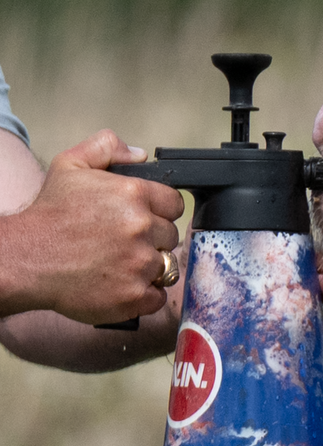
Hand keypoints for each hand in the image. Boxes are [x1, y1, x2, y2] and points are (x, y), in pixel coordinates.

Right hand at [0, 131, 185, 324]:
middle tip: (121, 242)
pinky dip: (142, 294)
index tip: (141, 219)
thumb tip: (140, 155)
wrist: (25, 257)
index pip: (174, 204)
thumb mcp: (70, 165)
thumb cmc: (48, 215)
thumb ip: (106, 149)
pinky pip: (157, 296)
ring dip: (148, 267)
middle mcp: (140, 227)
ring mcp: (140, 263)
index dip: (159, 212)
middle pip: (171, 236)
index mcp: (132, 194)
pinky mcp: (134, 295)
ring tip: (117, 263)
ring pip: (166, 266)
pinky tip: (118, 284)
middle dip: (151, 239)